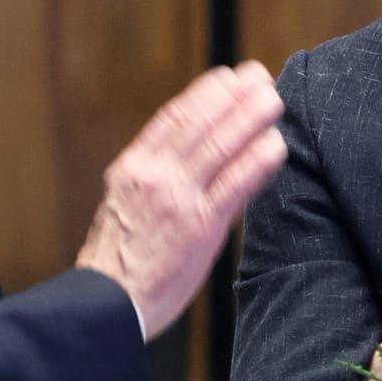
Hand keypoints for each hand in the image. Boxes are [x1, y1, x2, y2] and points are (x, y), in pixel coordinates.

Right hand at [77, 61, 285, 338]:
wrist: (105, 304)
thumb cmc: (118, 261)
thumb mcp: (125, 207)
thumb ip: (155, 180)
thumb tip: (192, 160)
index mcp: (133, 167)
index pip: (172, 116)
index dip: (204, 93)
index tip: (227, 77)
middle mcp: (154, 175)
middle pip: (200, 122)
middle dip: (234, 95)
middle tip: (259, 76)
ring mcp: (177, 199)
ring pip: (219, 144)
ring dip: (250, 117)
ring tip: (274, 99)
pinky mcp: (199, 227)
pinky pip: (234, 185)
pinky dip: (257, 161)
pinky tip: (276, 146)